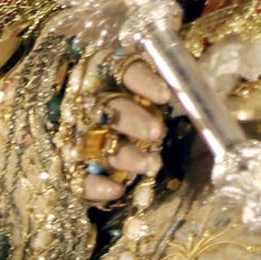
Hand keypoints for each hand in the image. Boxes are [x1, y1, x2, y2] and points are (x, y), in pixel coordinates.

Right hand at [81, 58, 169, 207]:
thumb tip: (192, 87)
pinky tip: (116, 191)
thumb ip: (161, 83)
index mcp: (104, 71)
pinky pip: (76, 177)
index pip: (121, 68)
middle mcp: (86, 99)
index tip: (165, 96)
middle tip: (157, 133)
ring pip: (94, 142)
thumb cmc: (132, 100)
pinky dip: (95, 186)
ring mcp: (74, 133)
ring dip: (124, 156)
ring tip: (151, 164)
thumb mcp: (143, 84)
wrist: (79, 126)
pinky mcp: (68, 164)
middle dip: (134, 120)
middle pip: (107, 106)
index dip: (143, 81)